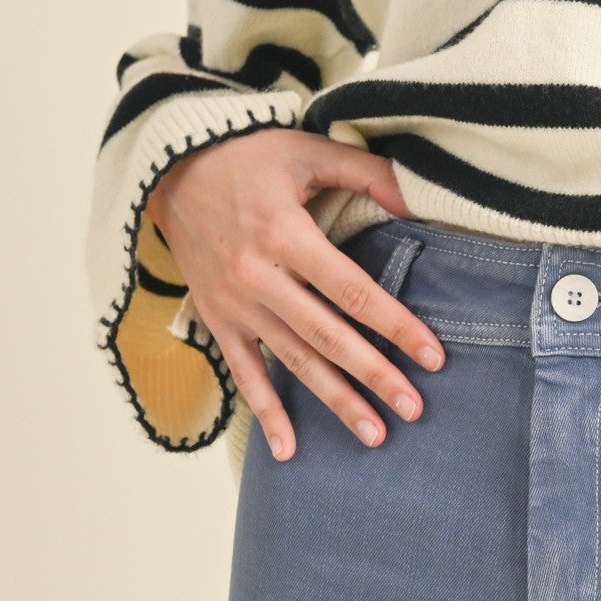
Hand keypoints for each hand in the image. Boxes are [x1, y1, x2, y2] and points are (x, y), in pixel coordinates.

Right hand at [145, 130, 440, 460]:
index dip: (395, 325)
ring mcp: (236, 303)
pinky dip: (265, 413)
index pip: (352, 291)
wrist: (167, 163)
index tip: (433, 356)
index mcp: (285, 234)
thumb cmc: (245, 154)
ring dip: (335, 402)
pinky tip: (288, 450)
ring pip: (293, 362)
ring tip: (374, 435)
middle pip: (328, 337)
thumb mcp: (305, 150)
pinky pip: (243, 373)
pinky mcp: (217, 318)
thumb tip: (420, 200)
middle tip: (414, 409)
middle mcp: (259, 276)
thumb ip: (365, 173)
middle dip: (374, 376)